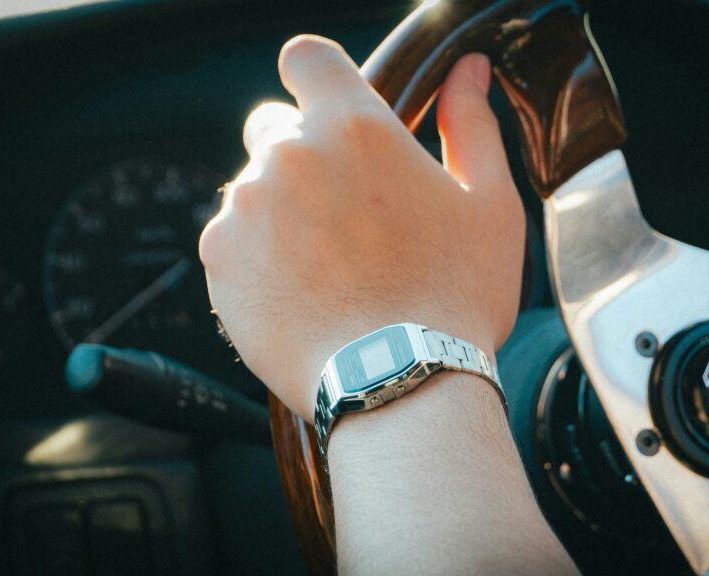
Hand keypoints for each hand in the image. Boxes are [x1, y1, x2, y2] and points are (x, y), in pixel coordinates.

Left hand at [199, 35, 524, 420]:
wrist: (400, 385)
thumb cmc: (454, 297)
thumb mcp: (489, 204)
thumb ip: (471, 124)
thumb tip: (469, 70)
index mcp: (355, 126)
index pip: (308, 58)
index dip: (318, 78)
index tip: (330, 106)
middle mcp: (288, 154)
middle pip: (274, 127)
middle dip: (304, 156)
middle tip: (346, 214)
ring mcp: (245, 206)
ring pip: (253, 187)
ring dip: (280, 210)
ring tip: (328, 267)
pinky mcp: (219, 258)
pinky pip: (232, 237)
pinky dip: (256, 256)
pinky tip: (301, 292)